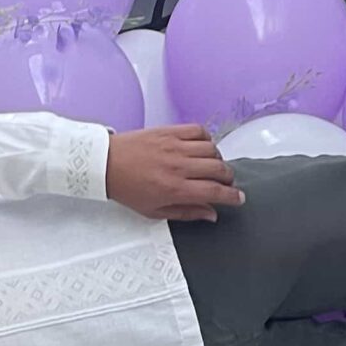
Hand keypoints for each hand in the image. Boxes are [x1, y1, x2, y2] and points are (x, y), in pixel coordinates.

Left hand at [106, 125, 243, 222]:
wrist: (107, 164)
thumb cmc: (128, 189)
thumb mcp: (155, 211)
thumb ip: (187, 213)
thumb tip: (211, 214)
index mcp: (175, 189)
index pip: (214, 191)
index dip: (232, 196)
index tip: (239, 198)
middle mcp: (178, 167)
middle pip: (219, 169)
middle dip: (229, 178)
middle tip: (226, 183)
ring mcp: (175, 146)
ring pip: (212, 150)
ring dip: (218, 159)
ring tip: (212, 167)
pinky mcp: (170, 131)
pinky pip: (199, 131)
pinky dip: (207, 139)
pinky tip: (202, 148)